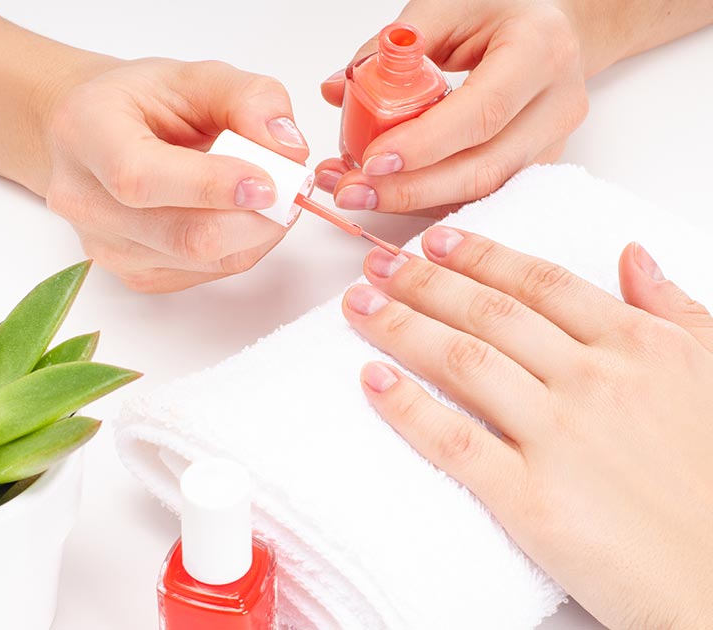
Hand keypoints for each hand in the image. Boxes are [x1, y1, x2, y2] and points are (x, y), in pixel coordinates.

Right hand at [45, 58, 308, 291]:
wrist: (94, 138)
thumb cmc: (140, 104)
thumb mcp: (194, 76)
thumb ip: (250, 98)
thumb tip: (290, 148)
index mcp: (87, 132)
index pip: (142, 178)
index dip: (212, 186)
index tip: (269, 182)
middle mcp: (85, 200)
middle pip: (185, 236)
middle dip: (256, 217)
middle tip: (290, 188)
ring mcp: (108, 248)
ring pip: (206, 260)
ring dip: (256, 232)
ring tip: (267, 194)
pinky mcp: (136, 275)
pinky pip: (208, 273)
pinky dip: (241, 246)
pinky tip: (240, 215)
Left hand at [316, 0, 588, 213]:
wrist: (555, 30)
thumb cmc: (503, 11)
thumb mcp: (447, 6)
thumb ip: (390, 48)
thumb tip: (335, 91)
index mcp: (539, 51)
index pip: (481, 113)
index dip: (424, 145)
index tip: (372, 160)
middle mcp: (554, 106)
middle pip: (481, 169)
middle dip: (408, 190)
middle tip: (351, 191)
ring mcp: (549, 145)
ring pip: (478, 193)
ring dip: (410, 202)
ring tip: (356, 193)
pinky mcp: (532, 169)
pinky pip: (477, 196)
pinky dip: (427, 201)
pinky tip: (388, 194)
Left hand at [342, 227, 712, 627]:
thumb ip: (673, 308)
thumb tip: (632, 254)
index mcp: (636, 347)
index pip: (539, 283)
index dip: (479, 256)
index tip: (435, 240)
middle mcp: (593, 381)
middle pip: (488, 314)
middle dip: (422, 281)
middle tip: (376, 263)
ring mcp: (559, 438)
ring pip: (463, 362)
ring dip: (400, 326)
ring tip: (358, 305)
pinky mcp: (531, 499)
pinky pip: (454, 441)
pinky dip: (406, 407)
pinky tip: (372, 381)